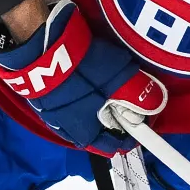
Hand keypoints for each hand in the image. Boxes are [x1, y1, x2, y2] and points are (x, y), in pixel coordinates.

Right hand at [0, 0, 165, 154]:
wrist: (33, 43)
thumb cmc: (77, 66)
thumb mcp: (116, 77)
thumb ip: (138, 93)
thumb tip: (156, 104)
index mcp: (83, 131)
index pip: (113, 145)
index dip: (131, 133)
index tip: (142, 119)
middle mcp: (63, 127)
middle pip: (94, 130)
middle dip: (111, 118)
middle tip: (124, 98)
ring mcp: (46, 109)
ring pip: (77, 115)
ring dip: (92, 105)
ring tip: (103, 85)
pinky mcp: (36, 91)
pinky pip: (62, 100)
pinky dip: (75, 93)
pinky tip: (80, 75)